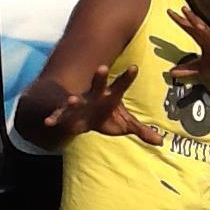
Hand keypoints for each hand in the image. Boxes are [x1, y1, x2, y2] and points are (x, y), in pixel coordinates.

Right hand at [44, 65, 162, 144]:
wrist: (82, 117)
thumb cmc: (106, 116)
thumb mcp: (125, 124)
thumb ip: (142, 130)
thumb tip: (162, 142)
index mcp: (111, 95)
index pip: (122, 85)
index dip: (128, 77)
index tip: (134, 67)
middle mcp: (95, 95)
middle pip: (98, 84)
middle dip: (99, 77)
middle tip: (102, 67)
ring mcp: (80, 103)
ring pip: (77, 99)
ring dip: (73, 99)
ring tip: (71, 99)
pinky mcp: (67, 113)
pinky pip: (60, 115)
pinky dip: (54, 118)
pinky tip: (48, 122)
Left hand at [167, 6, 209, 82]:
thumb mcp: (202, 69)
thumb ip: (187, 69)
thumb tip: (171, 71)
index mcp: (206, 42)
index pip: (191, 29)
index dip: (181, 20)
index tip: (170, 12)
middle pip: (201, 28)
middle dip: (193, 19)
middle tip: (184, 9)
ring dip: (206, 32)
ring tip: (198, 26)